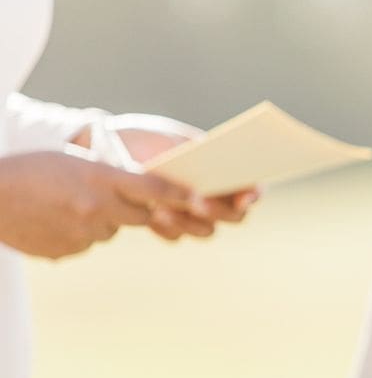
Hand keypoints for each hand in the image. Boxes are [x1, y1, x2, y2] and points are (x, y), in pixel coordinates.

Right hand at [0, 152, 191, 258]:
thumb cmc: (31, 170)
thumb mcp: (73, 161)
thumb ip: (108, 177)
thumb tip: (140, 197)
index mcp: (99, 178)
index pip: (153, 187)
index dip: (180, 195)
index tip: (203, 199)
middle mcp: (97, 207)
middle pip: (142, 216)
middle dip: (138, 210)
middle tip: (112, 198)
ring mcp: (83, 233)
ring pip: (111, 231)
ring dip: (101, 220)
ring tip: (67, 205)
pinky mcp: (68, 251)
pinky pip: (86, 243)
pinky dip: (77, 233)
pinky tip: (52, 220)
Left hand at [76, 118, 259, 239]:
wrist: (112, 149)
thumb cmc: (151, 140)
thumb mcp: (175, 142)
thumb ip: (196, 161)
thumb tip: (208, 184)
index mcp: (226, 172)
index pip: (252, 188)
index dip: (254, 195)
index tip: (245, 196)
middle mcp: (215, 196)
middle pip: (235, 216)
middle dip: (220, 211)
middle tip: (198, 201)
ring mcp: (193, 214)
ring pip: (206, 230)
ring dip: (190, 222)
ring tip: (164, 208)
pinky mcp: (168, 224)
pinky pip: (175, 237)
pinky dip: (167, 228)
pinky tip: (153, 215)